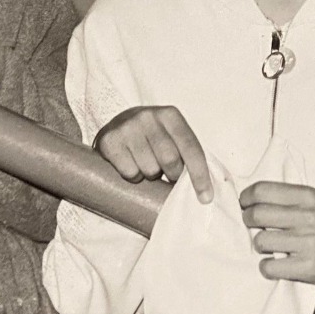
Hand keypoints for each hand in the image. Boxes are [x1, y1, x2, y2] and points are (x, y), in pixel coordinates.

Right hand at [93, 106, 211, 201]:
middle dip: (172, 175)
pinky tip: (130, 164)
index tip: (205, 198)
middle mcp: (148, 116)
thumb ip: (187, 152)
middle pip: (170, 160)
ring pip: (150, 169)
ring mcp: (127, 127)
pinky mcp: (109, 140)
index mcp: (170, 115)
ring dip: (150, 176)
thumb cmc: (151, 137)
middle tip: (165, 173)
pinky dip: (133, 177)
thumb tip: (205, 190)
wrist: (116, 126)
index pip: (191, 148)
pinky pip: (130, 173)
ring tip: (145, 164)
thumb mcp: (171, 136)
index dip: (200, 175)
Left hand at [239, 181, 314, 287]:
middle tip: (256, 227)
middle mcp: (308, 217)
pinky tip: (278, 264)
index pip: (262, 191)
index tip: (245, 204)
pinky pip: (269, 267)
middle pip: (256, 215)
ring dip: (261, 246)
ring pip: (260, 241)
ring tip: (273, 247)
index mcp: (308, 197)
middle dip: (249, 222)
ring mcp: (308, 242)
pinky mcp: (308, 267)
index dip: (246, 198)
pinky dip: (268, 267)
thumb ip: (289, 200)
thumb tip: (252, 201)